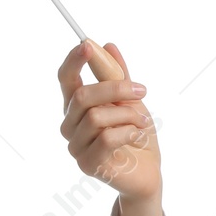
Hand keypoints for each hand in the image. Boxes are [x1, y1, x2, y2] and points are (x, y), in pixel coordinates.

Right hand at [57, 41, 161, 201]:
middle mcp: (70, 125)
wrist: (149, 170)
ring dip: (128, 115)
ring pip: (96, 117)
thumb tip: (107, 45)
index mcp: (77, 107)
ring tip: (143, 123)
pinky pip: (106, 138)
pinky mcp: (87, 164)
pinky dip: (128, 132)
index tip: (87, 44)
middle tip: (142, 90)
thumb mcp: (131, 100)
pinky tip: (136, 136)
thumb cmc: (137, 134)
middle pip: (82, 96)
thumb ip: (117, 76)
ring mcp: (76, 146)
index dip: (74, 61)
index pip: (66, 80)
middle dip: (115, 88)